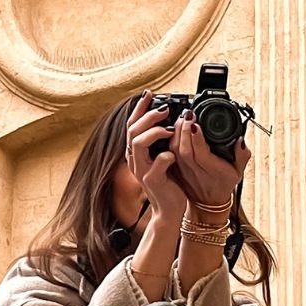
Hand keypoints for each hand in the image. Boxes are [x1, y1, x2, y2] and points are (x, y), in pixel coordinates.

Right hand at [126, 91, 186, 224]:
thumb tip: (172, 120)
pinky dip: (164, 157)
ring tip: (169, 129)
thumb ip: (163, 142)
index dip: (139, 108)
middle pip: (132, 130)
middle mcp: (135, 160)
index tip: (149, 94)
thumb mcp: (163, 158)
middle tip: (164, 109)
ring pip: (138, 144)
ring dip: (154, 132)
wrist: (169, 210)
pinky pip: (156, 165)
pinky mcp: (154, 181)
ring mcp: (142, 171)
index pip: (132, 125)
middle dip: (148, 116)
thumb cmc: (168, 183)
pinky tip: (173, 154)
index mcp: (136, 153)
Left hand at [169, 110, 251, 208]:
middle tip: (188, 114)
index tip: (196, 123)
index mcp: (212, 171)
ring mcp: (183, 171)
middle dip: (184, 129)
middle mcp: (195, 171)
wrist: (208, 202)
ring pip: (174, 150)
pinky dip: (170, 138)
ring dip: (176, 132)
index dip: (197, 138)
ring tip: (182, 117)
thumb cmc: (223, 183)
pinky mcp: (175, 169)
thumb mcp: (238, 171)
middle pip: (184, 149)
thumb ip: (242, 155)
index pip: (201, 154)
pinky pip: (168, 152)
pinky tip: (174, 127)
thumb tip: (240, 139)